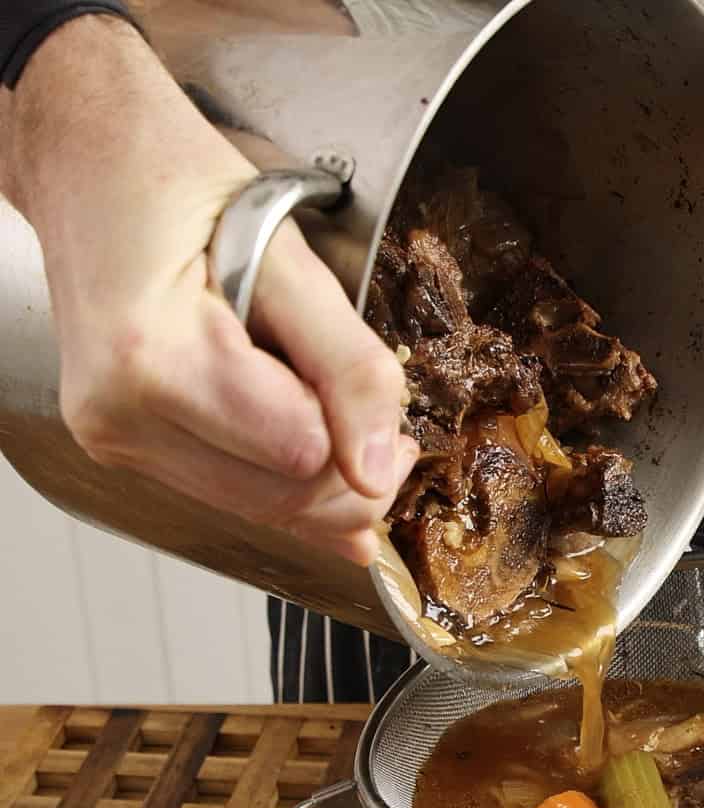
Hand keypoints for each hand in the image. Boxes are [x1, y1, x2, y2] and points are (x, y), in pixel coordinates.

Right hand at [4, 17, 414, 564]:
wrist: (86, 161)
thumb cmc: (175, 183)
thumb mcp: (287, 256)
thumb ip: (347, 364)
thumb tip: (377, 471)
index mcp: (153, 362)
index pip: (303, 454)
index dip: (356, 427)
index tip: (372, 385)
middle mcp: (120, 418)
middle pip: (285, 498)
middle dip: (345, 462)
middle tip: (367, 403)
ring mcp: (115, 440)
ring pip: (261, 510)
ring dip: (315, 472)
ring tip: (322, 401)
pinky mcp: (124, 448)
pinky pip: (231, 494)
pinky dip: (277, 473)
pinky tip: (293, 427)